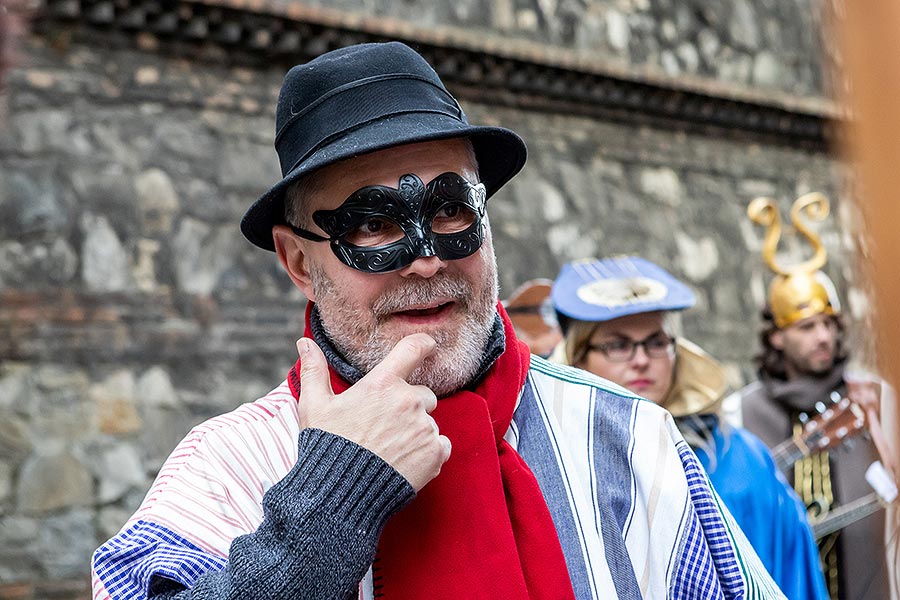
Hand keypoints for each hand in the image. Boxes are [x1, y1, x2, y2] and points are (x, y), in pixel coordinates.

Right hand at [296, 334, 451, 491]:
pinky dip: (428, 453)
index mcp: (382, 384)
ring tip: (390, 450)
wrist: (341, 495)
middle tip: (385, 427)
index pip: (413, 349)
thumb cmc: (327, 447)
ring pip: (430, 422)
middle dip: (409, 406)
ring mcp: (425, 427)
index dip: (423, 344)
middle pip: (423, 394)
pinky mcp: (435, 452)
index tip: (428, 344)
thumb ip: (314, 370)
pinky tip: (404, 462)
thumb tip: (304, 341)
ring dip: (417, 432)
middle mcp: (408, 401)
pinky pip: (441, 445)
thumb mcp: (314, 406)